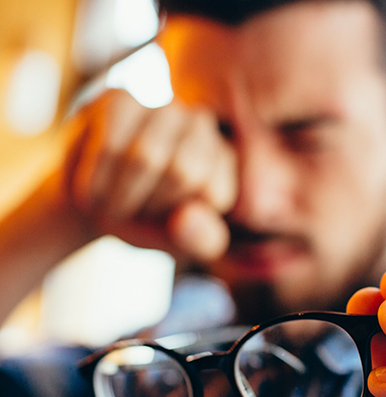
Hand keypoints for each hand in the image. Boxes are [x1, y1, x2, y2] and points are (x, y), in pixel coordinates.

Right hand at [65, 89, 236, 260]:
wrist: (94, 202)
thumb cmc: (146, 222)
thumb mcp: (180, 242)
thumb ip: (201, 240)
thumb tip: (186, 219)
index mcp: (225, 161)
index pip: (214, 192)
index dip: (182, 219)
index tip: (166, 221)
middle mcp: (202, 126)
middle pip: (182, 172)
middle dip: (149, 205)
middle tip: (136, 210)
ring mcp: (161, 106)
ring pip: (145, 158)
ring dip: (120, 197)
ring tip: (115, 202)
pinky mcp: (120, 99)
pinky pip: (109, 147)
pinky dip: (95, 182)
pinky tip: (94, 189)